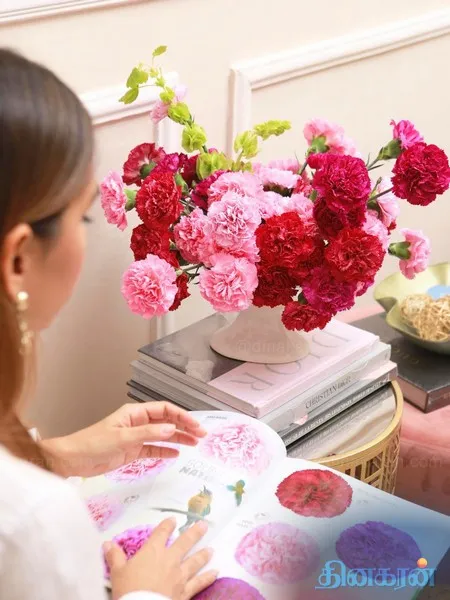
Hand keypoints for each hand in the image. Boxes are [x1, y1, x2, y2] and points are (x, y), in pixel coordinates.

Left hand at [42, 402, 206, 477]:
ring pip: (162, 436)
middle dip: (184, 426)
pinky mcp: (131, 451)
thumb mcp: (122, 437)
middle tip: (201, 435)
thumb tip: (172, 428)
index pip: (164, 410)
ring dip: (178, 439)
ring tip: (194, 444)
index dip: (181, 415)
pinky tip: (176, 454)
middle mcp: (137, 423)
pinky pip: (153, 449)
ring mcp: (135, 437)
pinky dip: (165, 451)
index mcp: (134, 413)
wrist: (72, 460)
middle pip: (166, 421)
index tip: (195, 425)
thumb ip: (148, 433)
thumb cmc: (93, 443)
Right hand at [105, 518, 217, 599]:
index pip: (162, 533)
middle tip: (204, 525)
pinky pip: (199, 582)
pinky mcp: (185, 591)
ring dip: (203, 554)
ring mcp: (179, 575)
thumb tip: (107, 543)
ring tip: (211, 549)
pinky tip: (215, 572)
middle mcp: (169, 559)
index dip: (167, 525)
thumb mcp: (117, 573)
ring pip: (195, 561)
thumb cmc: (129, 590)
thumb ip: (114, 556)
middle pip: (184, 542)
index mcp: (153, 551)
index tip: (173, 519)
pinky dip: (208, 577)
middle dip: (194, 533)